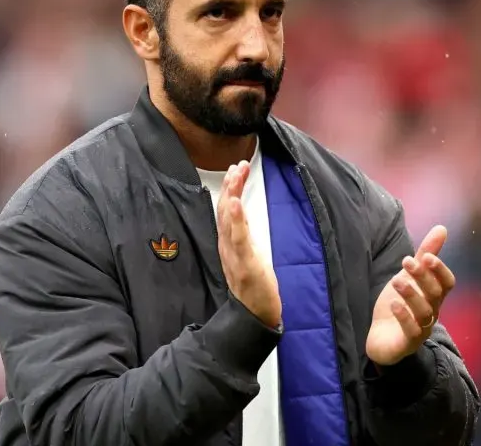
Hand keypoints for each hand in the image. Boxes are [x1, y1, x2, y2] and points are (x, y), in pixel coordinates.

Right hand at [217, 161, 281, 327]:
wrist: (255, 316)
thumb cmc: (254, 287)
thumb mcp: (250, 255)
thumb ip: (244, 236)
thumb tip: (243, 215)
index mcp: (229, 243)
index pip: (226, 210)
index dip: (229, 188)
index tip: (236, 169)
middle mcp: (227, 246)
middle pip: (224, 210)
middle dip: (231, 185)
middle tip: (238, 164)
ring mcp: (234, 254)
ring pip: (229, 219)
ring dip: (232, 194)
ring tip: (236, 174)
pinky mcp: (245, 264)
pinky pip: (238, 238)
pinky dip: (235, 219)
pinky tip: (234, 203)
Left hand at [366, 225, 455, 365]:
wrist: (382, 337)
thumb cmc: (399, 304)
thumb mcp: (409, 276)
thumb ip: (425, 254)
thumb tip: (442, 228)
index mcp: (434, 296)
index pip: (447, 283)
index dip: (440, 270)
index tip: (426, 256)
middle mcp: (432, 312)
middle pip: (435, 294)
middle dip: (422, 277)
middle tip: (406, 262)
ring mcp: (421, 329)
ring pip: (424, 312)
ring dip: (411, 295)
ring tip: (396, 280)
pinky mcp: (407, 342)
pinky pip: (412, 331)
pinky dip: (404, 316)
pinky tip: (394, 304)